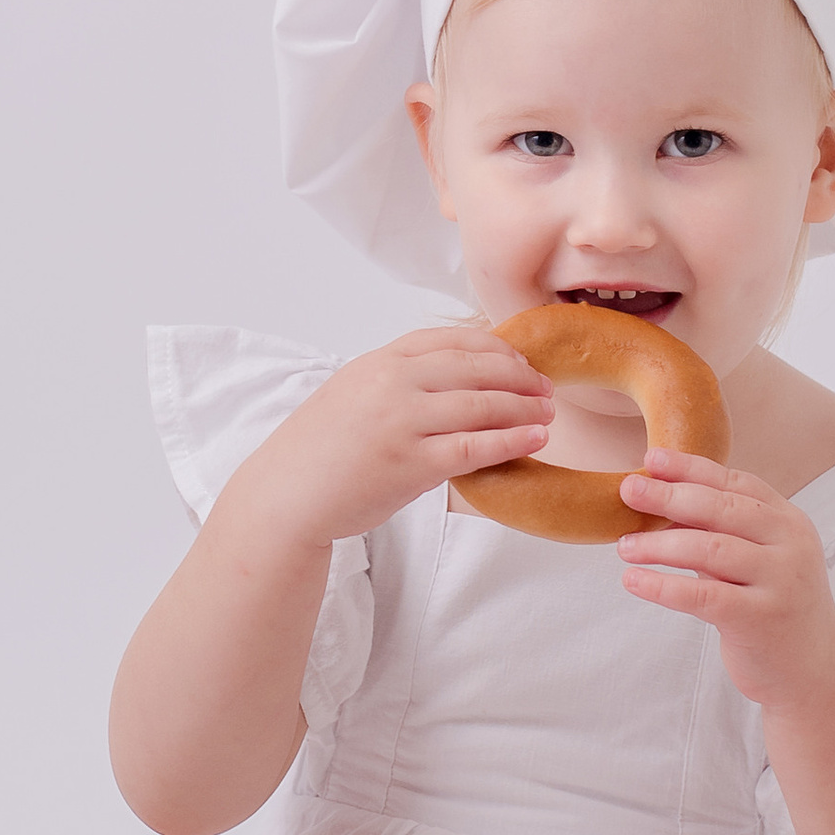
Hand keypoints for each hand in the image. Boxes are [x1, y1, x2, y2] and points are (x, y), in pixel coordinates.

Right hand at [221, 325, 553, 552]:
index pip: (453, 339)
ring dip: (524, 408)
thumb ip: (397, 379)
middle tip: (545, 389)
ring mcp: (403, 423)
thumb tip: (451, 376)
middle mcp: (394, 384)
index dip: (497, 348)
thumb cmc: (319, 450)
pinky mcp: (412, 465)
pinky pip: (475, 448)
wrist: (287, 494)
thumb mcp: (353, 392)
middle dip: (520, 376)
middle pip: (476, 367)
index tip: (520, 361)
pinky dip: (512, 441)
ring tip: (547, 415)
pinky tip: (534, 441)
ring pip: (482, 405)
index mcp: (381, 361)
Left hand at [615, 449, 834, 711]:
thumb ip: (723, 533)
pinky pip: (702, 596)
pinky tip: (633, 581)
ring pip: (709, 549)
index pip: (737, 483)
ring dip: (659, 545)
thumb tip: (659, 505)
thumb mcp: (759, 561)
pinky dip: (662, 586)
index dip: (693, 468)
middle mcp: (790, 546)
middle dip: (670, 496)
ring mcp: (780, 582)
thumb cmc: (774, 608)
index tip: (652, 459)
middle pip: (721, 509)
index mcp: (790, 522)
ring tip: (623, 546)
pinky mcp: (760, 619)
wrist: (814, 672)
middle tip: (629, 490)